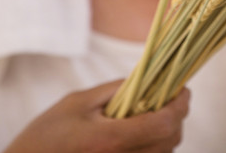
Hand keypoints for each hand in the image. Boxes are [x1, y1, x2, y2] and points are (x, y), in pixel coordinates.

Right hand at [4, 80, 190, 152]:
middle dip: (175, 117)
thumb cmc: (43, 138)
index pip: (164, 123)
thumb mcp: (77, 103)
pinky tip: (137, 137)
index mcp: (110, 140)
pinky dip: (152, 149)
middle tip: (165, 99)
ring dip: (165, 134)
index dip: (180, 104)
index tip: (182, 89)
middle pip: (171, 140)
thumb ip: (115, 91)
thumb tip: (148, 80)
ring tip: (147, 117)